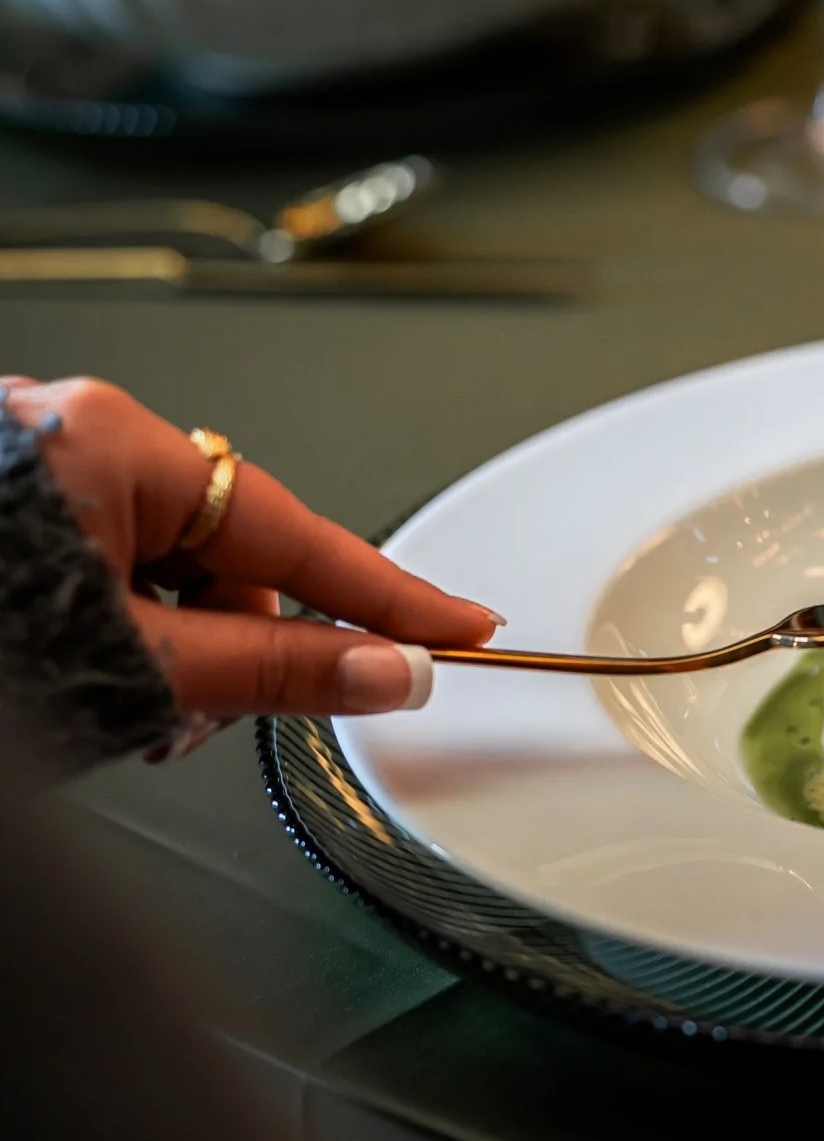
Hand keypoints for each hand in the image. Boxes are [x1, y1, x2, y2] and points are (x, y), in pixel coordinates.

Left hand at [3, 376, 499, 730]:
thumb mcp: (128, 660)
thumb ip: (268, 670)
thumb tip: (386, 671)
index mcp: (114, 446)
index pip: (298, 538)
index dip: (389, 595)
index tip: (462, 625)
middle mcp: (76, 432)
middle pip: (224, 558)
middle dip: (218, 643)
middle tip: (181, 708)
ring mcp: (34, 462)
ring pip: (161, 567)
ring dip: (156, 643)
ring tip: (98, 696)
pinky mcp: (9, 496)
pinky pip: (103, 557)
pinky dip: (107, 620)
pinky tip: (70, 663)